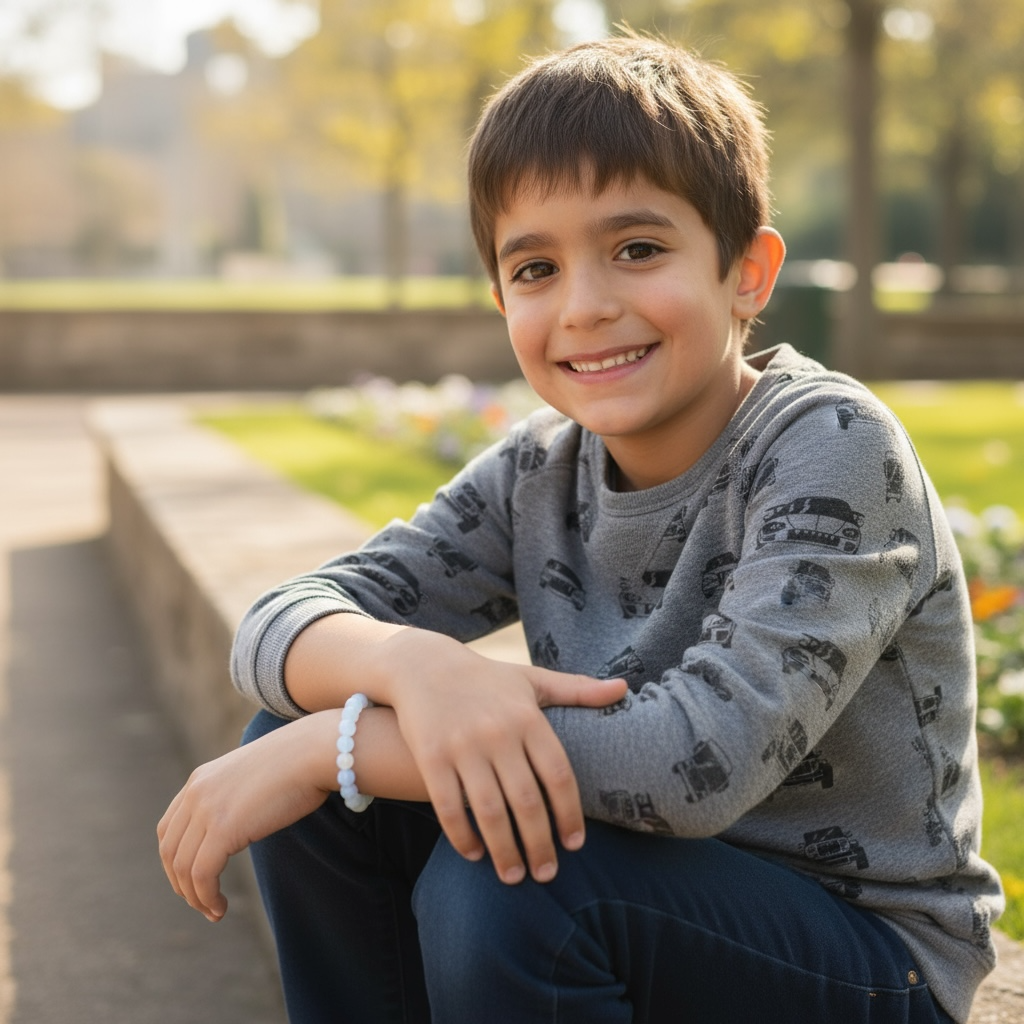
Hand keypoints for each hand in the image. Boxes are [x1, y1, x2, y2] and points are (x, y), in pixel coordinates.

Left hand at [157, 711, 337, 921]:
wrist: (315, 752)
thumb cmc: (299, 763)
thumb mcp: (253, 777)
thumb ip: (236, 796)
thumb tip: (242, 820)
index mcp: (200, 779)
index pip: (169, 829)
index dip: (175, 861)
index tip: (194, 881)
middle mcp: (196, 793)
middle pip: (170, 851)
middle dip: (181, 884)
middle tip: (202, 903)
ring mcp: (207, 810)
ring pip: (183, 868)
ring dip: (195, 897)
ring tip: (214, 911)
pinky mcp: (223, 829)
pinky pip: (202, 875)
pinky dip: (206, 898)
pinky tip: (220, 908)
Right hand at [379, 630, 627, 886]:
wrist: (424, 666)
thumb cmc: (488, 679)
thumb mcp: (533, 679)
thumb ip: (578, 690)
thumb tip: (624, 688)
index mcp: (528, 718)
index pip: (558, 775)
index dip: (570, 814)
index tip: (575, 844)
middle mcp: (498, 733)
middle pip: (527, 801)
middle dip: (539, 844)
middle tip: (546, 874)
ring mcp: (463, 746)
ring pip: (490, 811)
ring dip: (504, 851)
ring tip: (514, 877)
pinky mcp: (431, 757)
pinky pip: (449, 807)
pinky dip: (463, 836)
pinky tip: (474, 854)